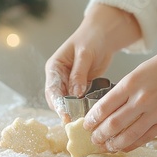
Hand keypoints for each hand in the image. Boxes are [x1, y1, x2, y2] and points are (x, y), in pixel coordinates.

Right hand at [44, 4, 140, 121]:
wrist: (104, 33)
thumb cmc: (92, 38)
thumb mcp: (85, 54)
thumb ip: (79, 74)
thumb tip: (75, 94)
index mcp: (54, 68)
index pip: (52, 90)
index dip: (58, 105)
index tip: (65, 116)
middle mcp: (59, 77)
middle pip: (58, 100)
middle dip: (66, 111)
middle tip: (76, 123)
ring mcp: (69, 83)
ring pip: (68, 103)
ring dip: (75, 111)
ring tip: (84, 121)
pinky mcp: (80, 87)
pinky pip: (80, 101)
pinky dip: (84, 107)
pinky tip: (91, 114)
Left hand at [83, 42, 156, 151]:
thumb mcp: (139, 72)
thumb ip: (124, 91)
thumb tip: (107, 110)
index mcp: (131, 83)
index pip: (104, 106)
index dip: (92, 119)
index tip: (86, 125)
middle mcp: (141, 99)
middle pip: (113, 124)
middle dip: (100, 135)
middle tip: (93, 139)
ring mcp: (156, 112)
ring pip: (128, 135)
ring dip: (113, 144)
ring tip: (106, 146)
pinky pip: (145, 138)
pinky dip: (132, 144)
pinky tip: (124, 146)